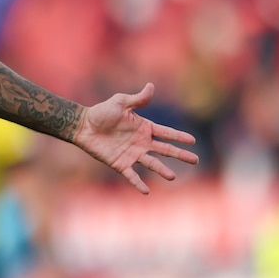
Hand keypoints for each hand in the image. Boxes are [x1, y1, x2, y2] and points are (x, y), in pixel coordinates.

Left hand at [71, 83, 198, 193]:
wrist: (83, 125)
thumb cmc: (101, 112)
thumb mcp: (120, 102)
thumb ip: (137, 99)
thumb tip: (151, 86)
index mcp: (143, 128)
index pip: (165, 133)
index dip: (178, 136)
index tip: (192, 141)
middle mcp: (141, 142)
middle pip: (164, 149)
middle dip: (179, 154)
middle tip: (195, 160)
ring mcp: (132, 154)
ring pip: (151, 163)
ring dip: (162, 170)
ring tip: (172, 177)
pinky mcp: (120, 163)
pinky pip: (131, 175)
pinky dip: (138, 183)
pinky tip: (146, 191)